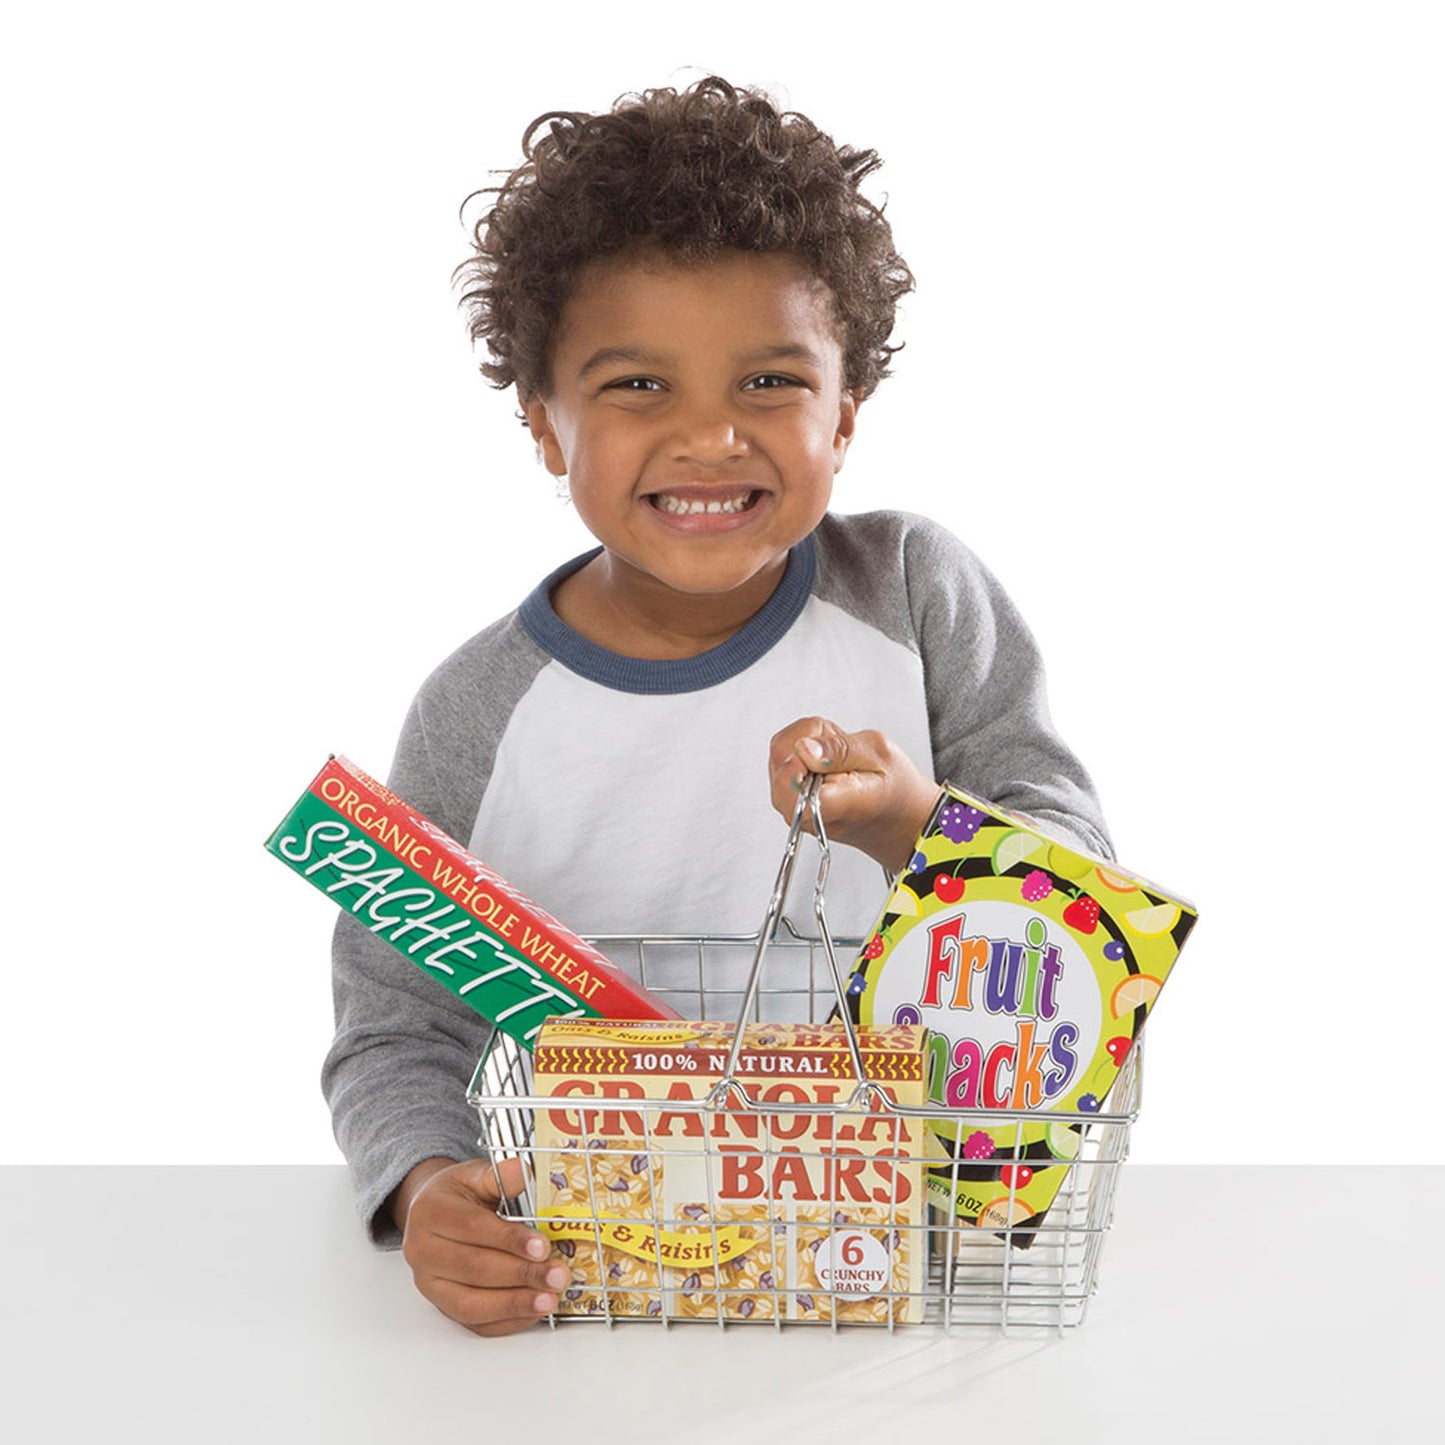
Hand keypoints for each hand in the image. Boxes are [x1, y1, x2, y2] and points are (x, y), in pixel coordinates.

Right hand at [394, 1156, 568, 1336]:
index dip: (509, 1239)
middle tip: (556, 1275)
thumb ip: (498, 1175)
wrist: (433, 1212)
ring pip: (469, 1304)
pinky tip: (533, 1311)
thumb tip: (521, 1170)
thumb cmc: (459, 1194)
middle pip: (472, 1269)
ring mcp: (429, 1284)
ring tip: (548, 1300)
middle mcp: (422, 1251)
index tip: (542, 1246)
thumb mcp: (476, 1174)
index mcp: (430, 1212)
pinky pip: (474, 1323)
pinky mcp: (442, 1306)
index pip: (472, 1228)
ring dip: (513, 1304)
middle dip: (520, 1274)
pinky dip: (506, 1320)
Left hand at [768, 717, 939, 871]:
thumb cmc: (895, 789)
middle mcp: (803, 812)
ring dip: (805, 743)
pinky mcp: (788, 799)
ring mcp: (792, 808)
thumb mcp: (879, 754)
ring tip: (837, 756)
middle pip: (780, 757)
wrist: (899, 815)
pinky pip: (782, 761)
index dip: (805, 750)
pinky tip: (827, 761)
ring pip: (779, 754)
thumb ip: (839, 749)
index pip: (788, 775)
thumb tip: (803, 748)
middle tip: (838, 747)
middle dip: (807, 738)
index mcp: (827, 806)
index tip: (829, 748)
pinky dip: (803, 751)